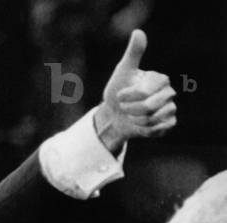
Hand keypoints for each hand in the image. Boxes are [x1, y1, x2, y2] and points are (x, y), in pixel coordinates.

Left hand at [96, 30, 175, 151]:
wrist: (114, 115)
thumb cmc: (118, 91)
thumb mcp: (122, 71)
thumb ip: (133, 54)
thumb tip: (138, 32)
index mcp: (160, 79)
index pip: (144, 91)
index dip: (127, 96)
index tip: (120, 95)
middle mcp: (169, 93)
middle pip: (149, 107)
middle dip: (130, 109)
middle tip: (124, 107)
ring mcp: (170, 109)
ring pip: (151, 119)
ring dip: (134, 120)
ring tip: (131, 115)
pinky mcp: (168, 124)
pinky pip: (157, 129)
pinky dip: (143, 129)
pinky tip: (139, 124)